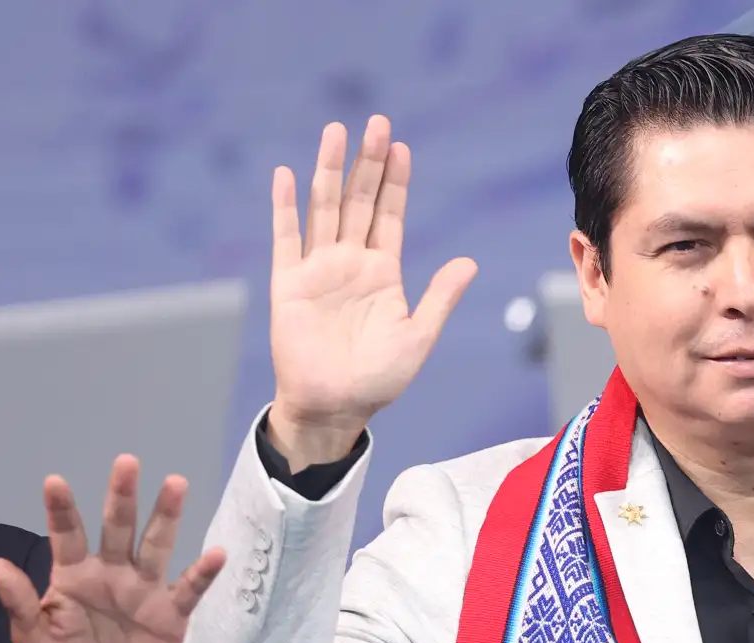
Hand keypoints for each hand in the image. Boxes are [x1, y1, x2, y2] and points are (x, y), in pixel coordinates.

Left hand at [0, 456, 225, 642]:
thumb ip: (21, 605)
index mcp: (74, 576)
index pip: (67, 535)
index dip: (61, 509)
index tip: (54, 481)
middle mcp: (110, 572)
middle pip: (117, 527)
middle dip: (121, 497)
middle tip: (126, 462)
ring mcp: (143, 589)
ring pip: (156, 545)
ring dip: (166, 516)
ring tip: (176, 483)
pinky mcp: (171, 612)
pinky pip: (188, 588)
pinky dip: (203, 572)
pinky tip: (217, 553)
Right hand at [269, 115, 477, 468]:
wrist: (333, 408)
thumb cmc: (377, 381)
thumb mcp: (417, 337)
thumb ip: (439, 298)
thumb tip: (468, 263)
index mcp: (382, 273)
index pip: (389, 216)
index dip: (394, 182)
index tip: (400, 147)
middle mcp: (349, 263)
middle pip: (359, 201)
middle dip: (368, 163)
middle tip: (376, 124)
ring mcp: (318, 271)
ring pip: (324, 209)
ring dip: (329, 172)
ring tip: (335, 132)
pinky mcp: (289, 285)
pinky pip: (286, 239)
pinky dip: (285, 207)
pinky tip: (286, 175)